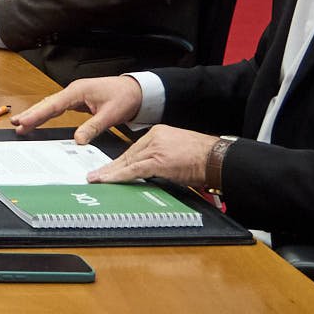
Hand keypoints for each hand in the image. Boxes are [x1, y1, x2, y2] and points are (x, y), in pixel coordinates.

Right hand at [10, 75, 143, 143]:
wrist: (137, 90)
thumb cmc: (125, 97)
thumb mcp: (110, 115)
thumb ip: (93, 127)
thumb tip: (78, 141)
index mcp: (78, 91)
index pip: (53, 105)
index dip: (37, 115)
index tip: (24, 122)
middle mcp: (73, 91)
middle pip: (47, 104)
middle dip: (30, 114)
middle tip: (15, 124)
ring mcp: (75, 96)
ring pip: (51, 105)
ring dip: (36, 114)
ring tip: (21, 124)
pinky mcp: (78, 101)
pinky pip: (58, 108)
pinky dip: (47, 114)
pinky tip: (39, 120)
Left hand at [88, 126, 218, 189]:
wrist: (217, 158)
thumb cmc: (203, 158)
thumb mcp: (178, 152)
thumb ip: (161, 157)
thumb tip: (148, 171)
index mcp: (159, 133)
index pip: (134, 149)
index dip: (120, 161)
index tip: (109, 168)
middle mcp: (155, 137)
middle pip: (128, 155)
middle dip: (111, 167)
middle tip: (95, 175)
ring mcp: (156, 148)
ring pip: (128, 162)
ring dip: (110, 173)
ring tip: (97, 180)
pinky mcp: (158, 161)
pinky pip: (134, 170)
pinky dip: (119, 176)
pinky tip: (108, 180)